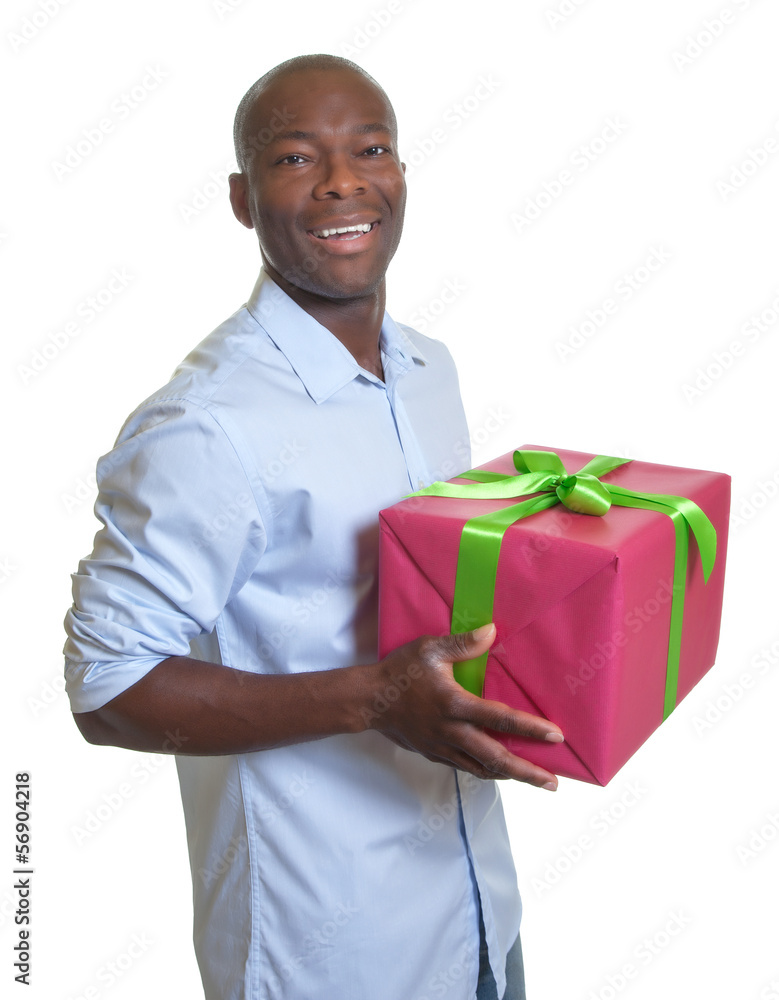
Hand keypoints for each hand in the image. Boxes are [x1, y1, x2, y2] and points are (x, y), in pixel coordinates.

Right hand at [363, 624, 563, 788]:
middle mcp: (452, 731)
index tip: (556, 735)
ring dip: (510, 776)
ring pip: (482, 769)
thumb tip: (491, 632)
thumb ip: (462, 643)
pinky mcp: (434, 754)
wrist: (369, 700)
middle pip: (496, 758)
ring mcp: (442, 747)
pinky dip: (486, 772)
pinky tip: (498, 772)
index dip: (530, 728)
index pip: (500, 718)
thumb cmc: (400, 671)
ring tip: (534, 780)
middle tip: (553, 783)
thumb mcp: (429, 649)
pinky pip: (465, 768)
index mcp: (455, 704)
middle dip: (527, 772)